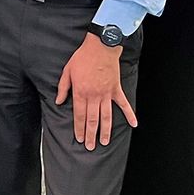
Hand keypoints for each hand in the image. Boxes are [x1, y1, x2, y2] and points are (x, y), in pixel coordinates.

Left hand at [56, 33, 136, 149]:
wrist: (100, 47)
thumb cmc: (82, 58)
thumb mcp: (67, 71)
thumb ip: (63, 88)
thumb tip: (59, 102)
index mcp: (81, 93)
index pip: (79, 115)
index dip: (79, 128)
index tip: (79, 138)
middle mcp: (94, 96)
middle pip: (92, 120)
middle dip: (91, 134)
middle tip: (90, 146)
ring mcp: (107, 94)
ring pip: (106, 116)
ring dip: (106, 130)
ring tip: (105, 142)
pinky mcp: (116, 90)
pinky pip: (124, 104)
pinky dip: (129, 114)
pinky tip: (134, 124)